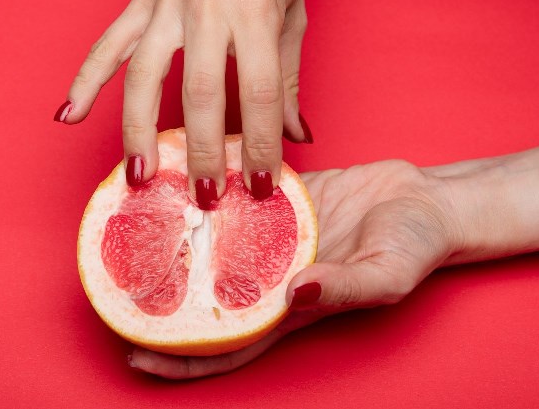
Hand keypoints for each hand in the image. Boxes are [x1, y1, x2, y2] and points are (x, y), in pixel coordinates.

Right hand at [55, 0, 310, 205]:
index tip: (259, 184)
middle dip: (200, 151)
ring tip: (140, 178)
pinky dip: (84, 81)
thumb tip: (297, 136)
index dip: (260, 143)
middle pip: (200, 92)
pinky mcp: (136, 4)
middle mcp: (203, 7)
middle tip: (203, 198)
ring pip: (143, 76)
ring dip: (139, 132)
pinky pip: (105, 47)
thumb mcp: (292, 12)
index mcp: (253, 10)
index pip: (260, 92)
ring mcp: (163, 5)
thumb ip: (289, 77)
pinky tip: (69, 116)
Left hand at [128, 160, 460, 378]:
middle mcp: (269, 277)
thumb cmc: (414, 248)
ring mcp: (270, 240)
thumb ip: (343, 287)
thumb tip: (294, 293)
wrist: (428, 201)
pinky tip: (171, 179)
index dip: (181, 360)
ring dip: (172, 245)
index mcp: (289, 309)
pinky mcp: (276, 203)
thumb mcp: (386, 276)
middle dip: (158, 304)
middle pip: (202, 301)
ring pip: (210, 248)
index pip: (226, 346)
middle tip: (110, 291)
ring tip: (126, 232)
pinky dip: (201, 193)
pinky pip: (230, 201)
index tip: (134, 356)